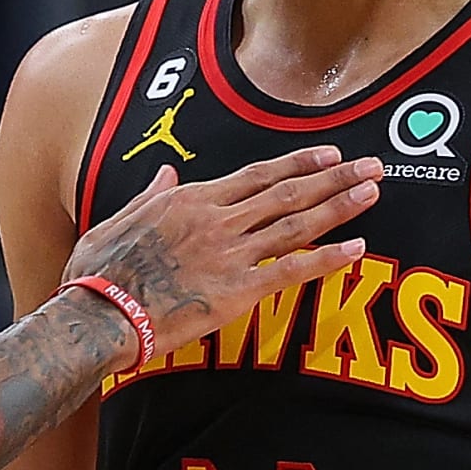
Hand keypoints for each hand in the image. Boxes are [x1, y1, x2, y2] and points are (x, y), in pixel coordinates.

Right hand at [62, 147, 381, 366]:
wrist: (99, 316)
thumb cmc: (99, 274)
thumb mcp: (115, 220)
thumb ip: (149, 194)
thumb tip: (166, 172)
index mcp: (190, 200)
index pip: (256, 175)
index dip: (297, 163)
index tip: (328, 154)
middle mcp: (217, 220)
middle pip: (287, 192)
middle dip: (333, 176)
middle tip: (371, 165)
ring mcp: (230, 254)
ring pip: (296, 223)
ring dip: (338, 205)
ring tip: (371, 191)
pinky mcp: (237, 291)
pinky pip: (291, 271)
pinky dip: (327, 258)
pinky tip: (356, 248)